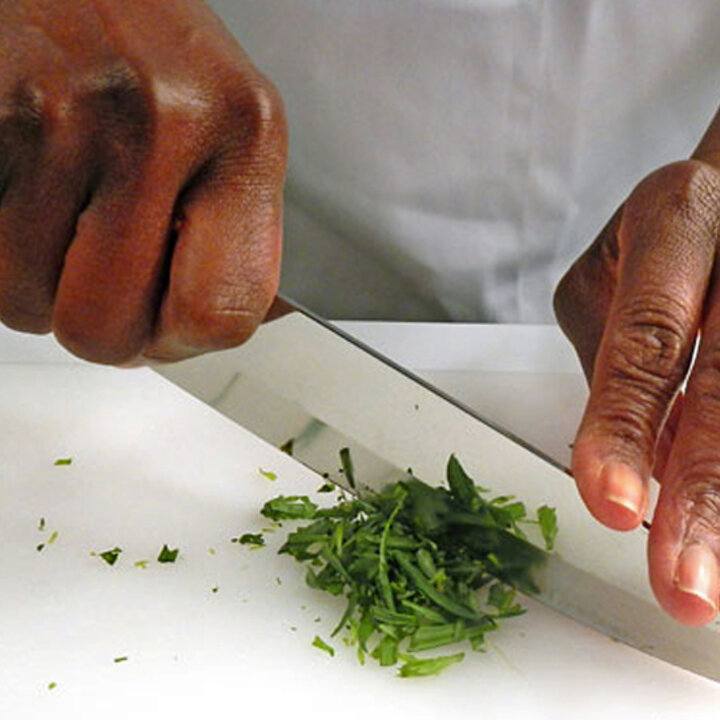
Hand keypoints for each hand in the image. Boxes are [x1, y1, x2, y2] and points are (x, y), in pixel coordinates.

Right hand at [0, 0, 286, 363]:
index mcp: (243, 136)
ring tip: (64, 214)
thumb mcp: (235, 130)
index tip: (165, 327)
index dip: (182, 343)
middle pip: (106, 330)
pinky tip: (30, 197)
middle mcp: (157, 124)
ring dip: (40, 283)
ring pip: (24, 304)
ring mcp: (59, 120)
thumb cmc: (157, 55)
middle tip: (102, 276)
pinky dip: (1, 250)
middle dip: (98, 324)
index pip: (221, 313)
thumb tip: (245, 322)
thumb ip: (243, 233)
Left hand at [554, 106, 719, 625]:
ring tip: (710, 579)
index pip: (647, 341)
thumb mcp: (607, 273)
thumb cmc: (665, 231)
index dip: (628, 426)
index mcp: (674, 225)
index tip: (614, 506)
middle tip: (682, 585)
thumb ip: (609, 358)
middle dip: (704, 500)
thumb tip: (631, 460)